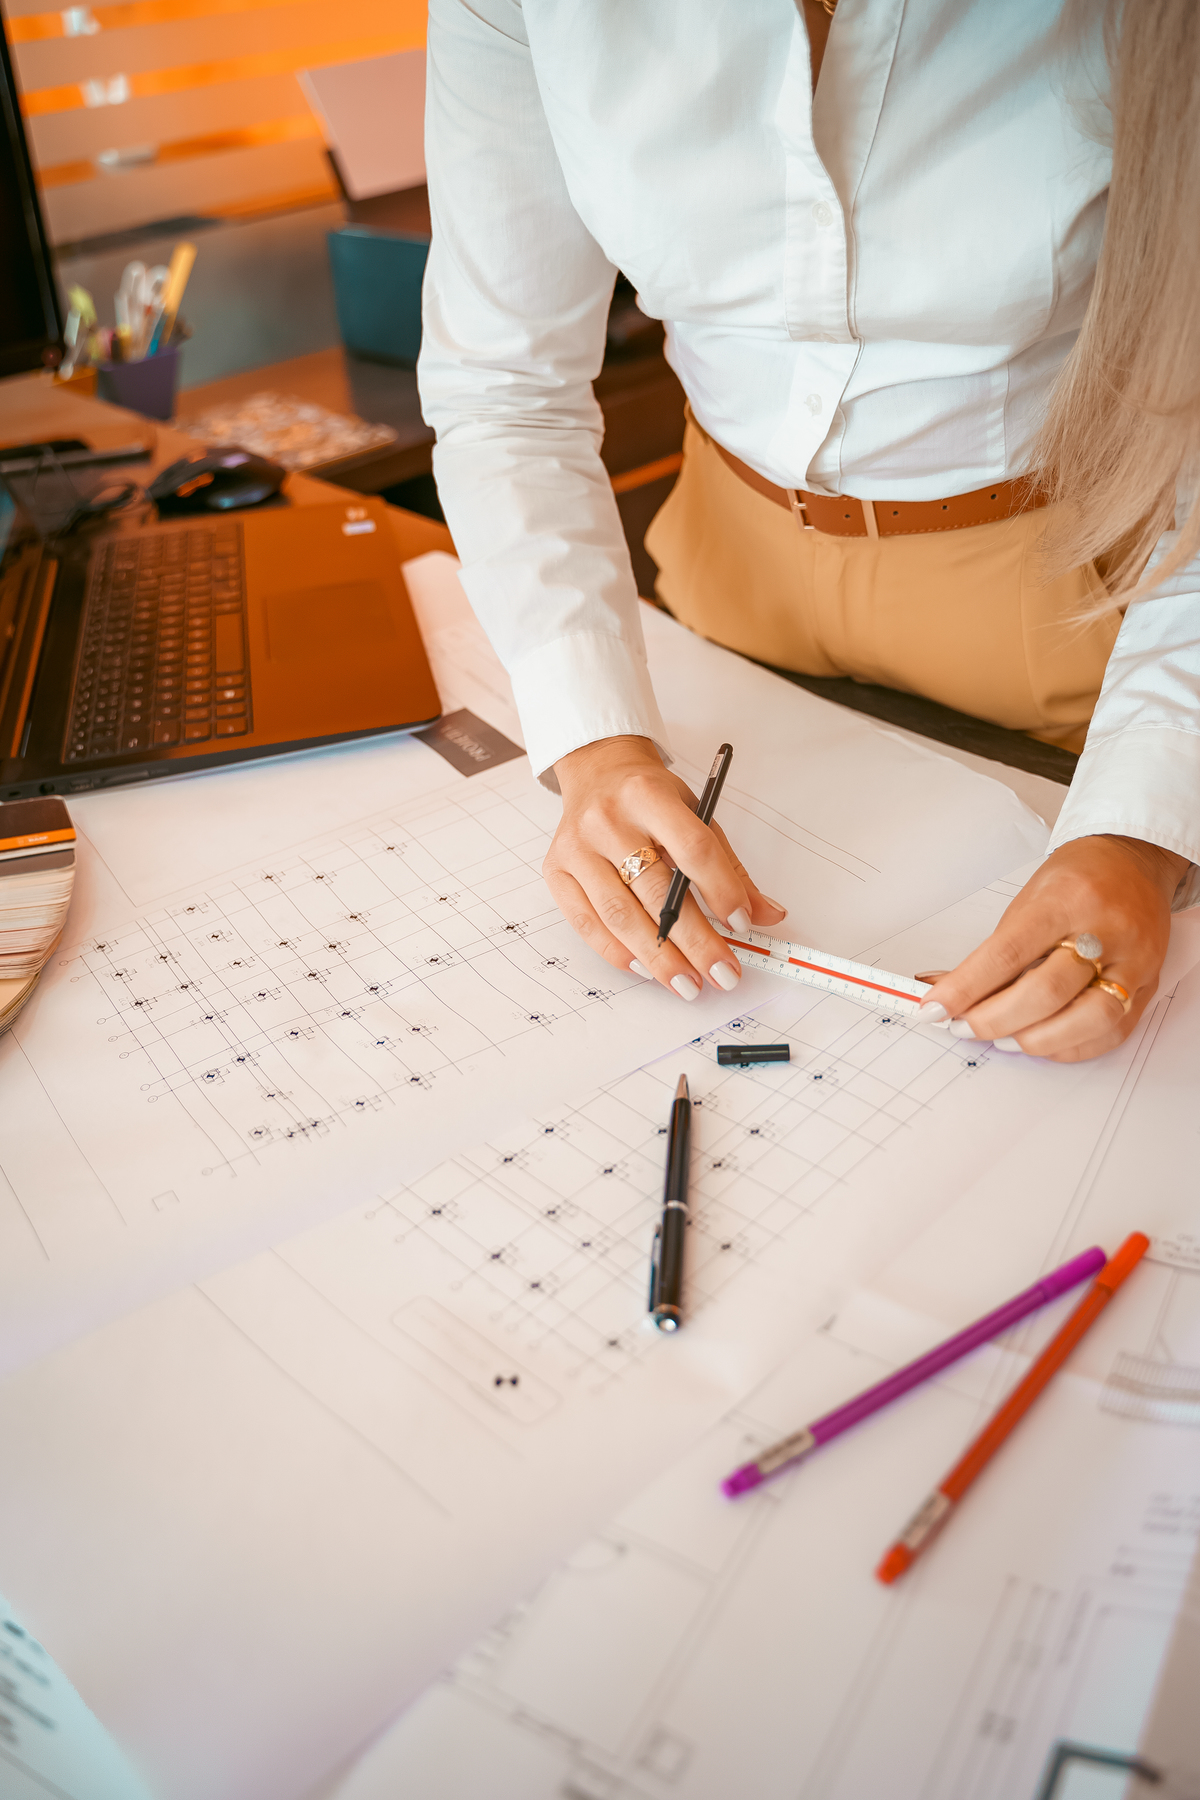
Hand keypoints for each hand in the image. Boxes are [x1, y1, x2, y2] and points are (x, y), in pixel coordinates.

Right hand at [545, 735, 786, 999]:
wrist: (597, 773)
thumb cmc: (649, 798)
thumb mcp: (695, 814)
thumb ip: (728, 866)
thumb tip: (766, 914)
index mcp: (649, 794)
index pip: (692, 848)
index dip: (721, 890)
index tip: (743, 925)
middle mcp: (607, 820)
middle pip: (655, 891)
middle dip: (694, 941)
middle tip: (722, 974)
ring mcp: (577, 848)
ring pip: (620, 915)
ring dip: (658, 958)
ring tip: (688, 984)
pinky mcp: (556, 871)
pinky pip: (587, 923)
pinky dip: (618, 952)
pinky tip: (646, 969)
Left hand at [917, 835, 1186, 1062]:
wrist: (1133, 862)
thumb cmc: (1074, 882)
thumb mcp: (1026, 903)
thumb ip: (993, 954)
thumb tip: (947, 995)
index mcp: (1065, 901)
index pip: (1008, 953)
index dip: (966, 987)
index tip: (934, 1008)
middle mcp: (1104, 931)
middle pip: (1048, 991)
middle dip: (995, 1020)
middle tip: (964, 1027)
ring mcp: (1133, 960)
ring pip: (1089, 1018)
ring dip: (1037, 1040)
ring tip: (1003, 1040)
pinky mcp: (1149, 984)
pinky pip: (1113, 1031)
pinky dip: (1071, 1047)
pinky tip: (1043, 1043)